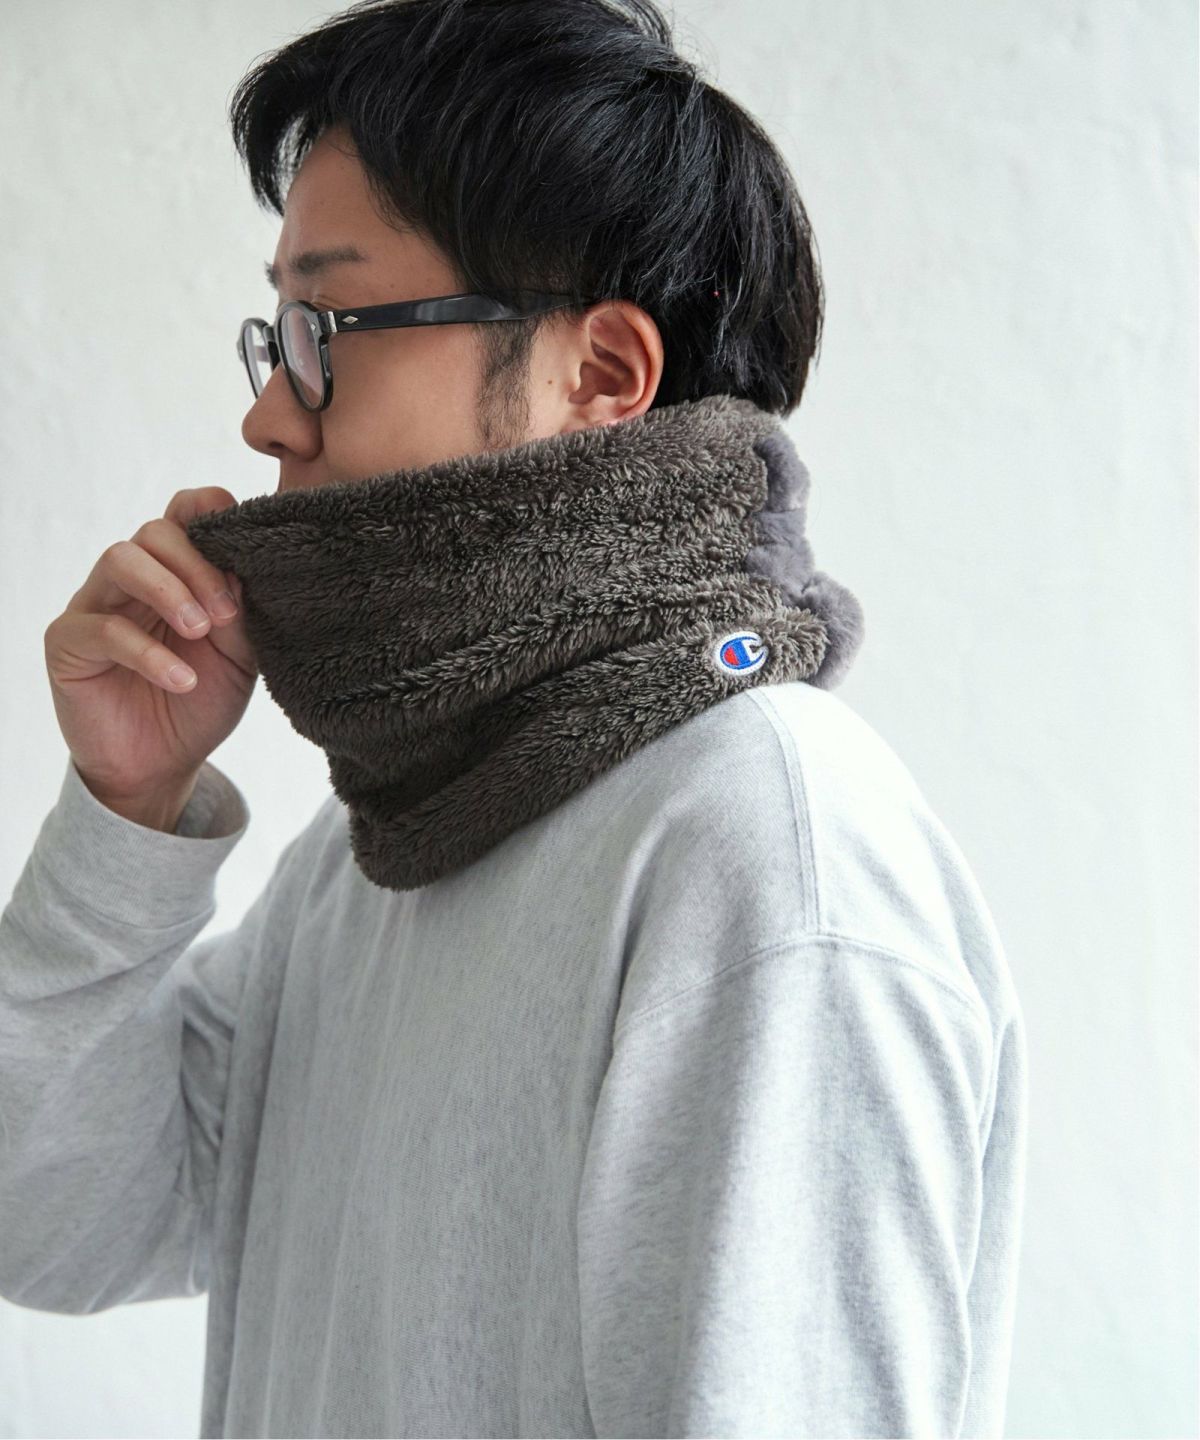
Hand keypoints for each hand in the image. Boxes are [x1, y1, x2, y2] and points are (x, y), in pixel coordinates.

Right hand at [43, 487, 258, 804]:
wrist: (163, 765)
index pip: (186, 511)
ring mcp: (95, 605)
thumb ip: (242, 608)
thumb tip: (249, 563)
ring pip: (120, 559)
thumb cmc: (201, 700)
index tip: (248, 552)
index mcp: (177, 571)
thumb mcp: (239, 654)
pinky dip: (149, 653)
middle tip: (226, 615)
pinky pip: (102, 628)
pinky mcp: (68, 643)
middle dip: (198, 566)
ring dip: (168, 591)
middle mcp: (132, 579)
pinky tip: (182, 680)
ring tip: (201, 632)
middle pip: (156, 531)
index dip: (214, 514)